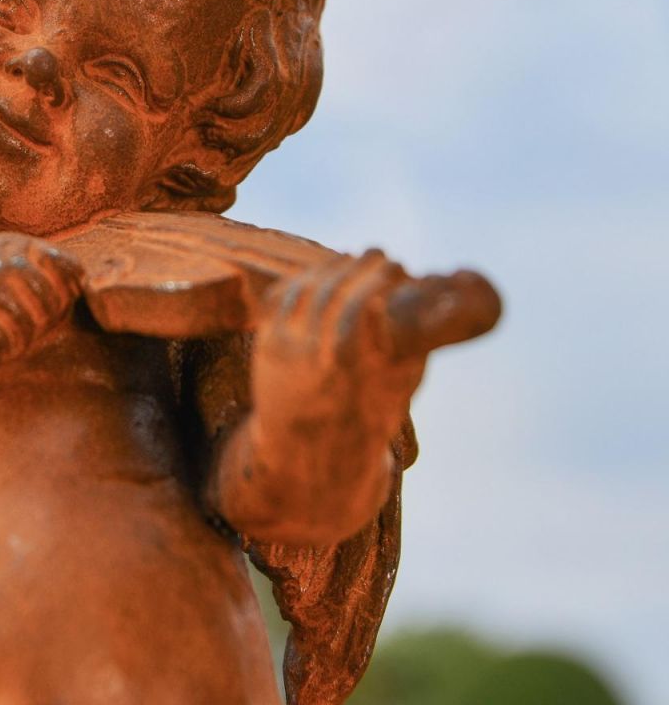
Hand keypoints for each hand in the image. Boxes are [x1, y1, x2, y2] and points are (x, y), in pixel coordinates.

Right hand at [0, 234, 83, 366]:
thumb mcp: (2, 267)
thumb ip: (41, 267)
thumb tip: (85, 279)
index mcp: (15, 244)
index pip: (68, 270)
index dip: (62, 298)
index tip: (41, 310)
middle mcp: (0, 258)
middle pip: (51, 305)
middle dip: (36, 326)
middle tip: (6, 327)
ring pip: (28, 328)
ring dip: (12, 343)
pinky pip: (4, 344)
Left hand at [253, 250, 425, 457]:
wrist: (308, 451)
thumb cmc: (366, 414)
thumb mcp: (398, 388)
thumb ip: (412, 342)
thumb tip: (438, 293)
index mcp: (355, 370)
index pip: (365, 307)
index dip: (382, 280)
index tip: (401, 266)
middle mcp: (316, 358)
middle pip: (336, 293)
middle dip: (362, 267)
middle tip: (381, 252)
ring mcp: (286, 349)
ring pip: (309, 291)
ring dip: (333, 267)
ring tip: (353, 257)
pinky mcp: (265, 345)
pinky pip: (281, 298)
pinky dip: (302, 278)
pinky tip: (319, 270)